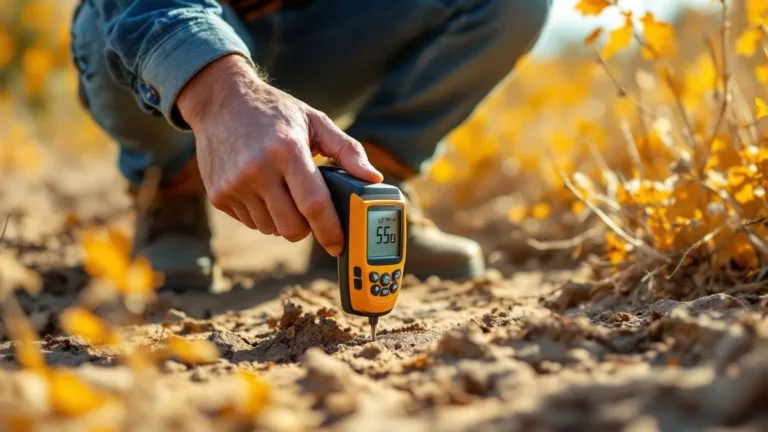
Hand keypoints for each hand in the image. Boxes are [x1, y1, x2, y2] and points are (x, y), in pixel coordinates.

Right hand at [177, 54, 381, 255]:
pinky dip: (263, 215)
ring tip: (284, 192)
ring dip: (284, 221)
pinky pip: (252, 223)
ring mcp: (235, 185)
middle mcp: (258, 169)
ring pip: (272, 229)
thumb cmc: (275, 111)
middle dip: (308, 228)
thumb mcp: (315, 121)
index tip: (339, 244)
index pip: (314, 204)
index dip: (330, 230)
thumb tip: (373, 178)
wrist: (221, 101)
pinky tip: (263, 189)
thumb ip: (348, 150)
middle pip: (292, 227)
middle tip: (311, 211)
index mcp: (287, 150)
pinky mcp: (219, 195)